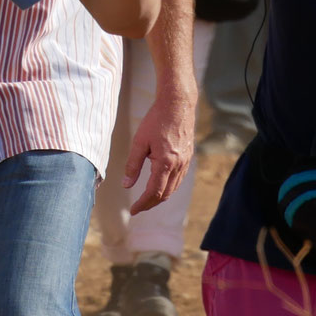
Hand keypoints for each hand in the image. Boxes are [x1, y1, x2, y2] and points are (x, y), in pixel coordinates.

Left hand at [123, 81, 195, 214]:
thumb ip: (133, 165)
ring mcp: (185, 162)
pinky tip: (160, 185)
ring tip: (147, 200)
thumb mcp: (139, 141)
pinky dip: (169, 187)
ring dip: (160, 197)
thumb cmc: (156, 120)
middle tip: (137, 208)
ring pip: (173, 188)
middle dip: (150, 204)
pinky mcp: (188, 157)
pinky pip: (179, 179)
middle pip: (165, 194)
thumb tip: (126, 185)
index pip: (154, 192)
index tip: (133, 211)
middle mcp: (178, 166)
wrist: (178, 104)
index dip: (142, 204)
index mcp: (166, 163)